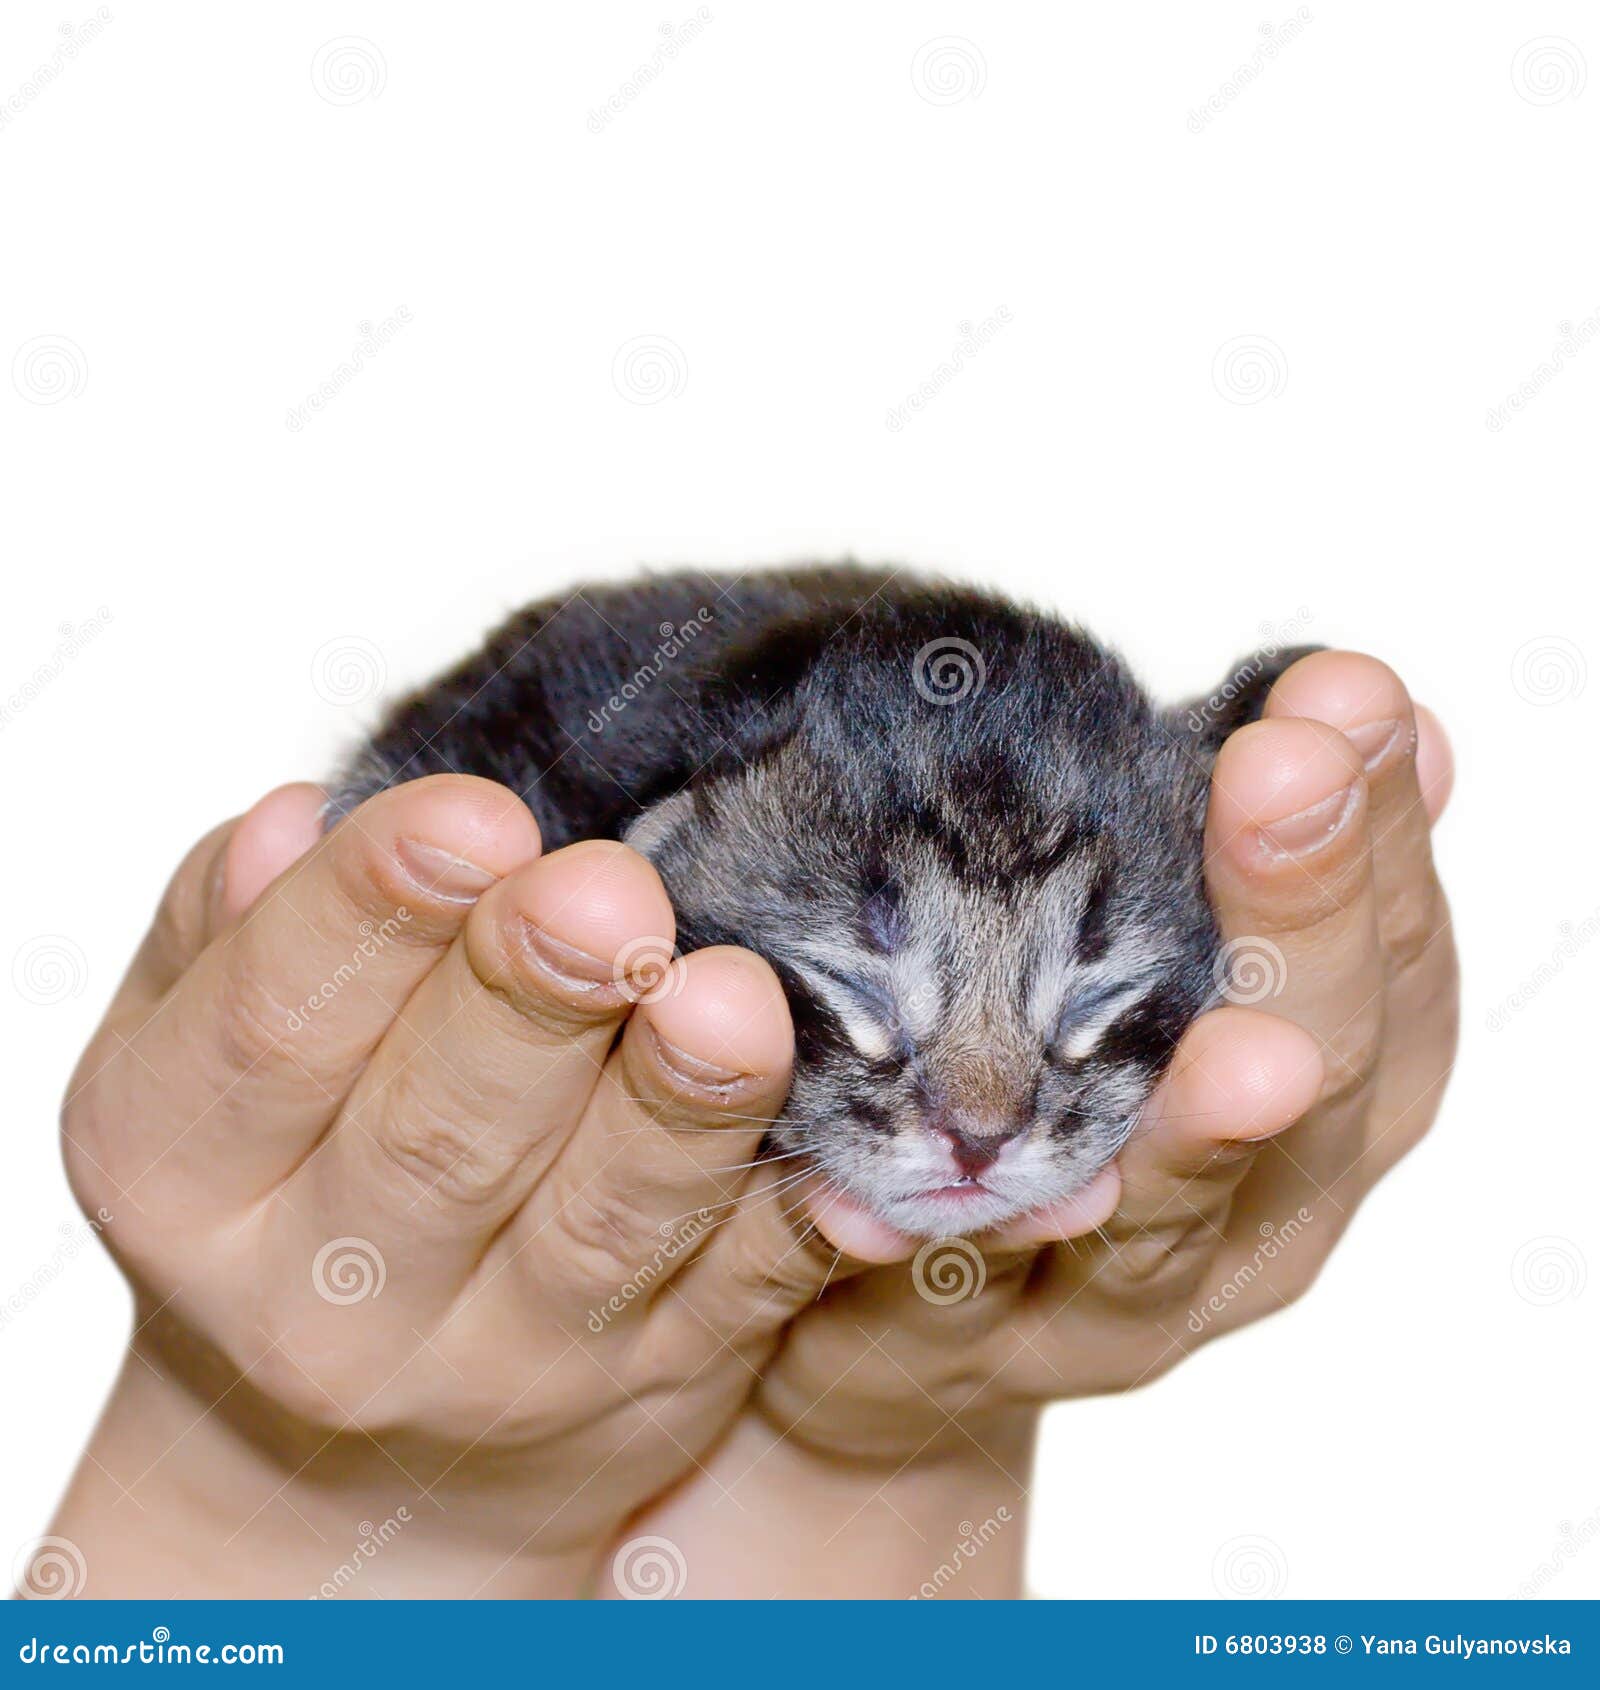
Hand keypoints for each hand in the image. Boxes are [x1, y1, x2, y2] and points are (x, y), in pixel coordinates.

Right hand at [51, 775, 812, 1596]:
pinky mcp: (644, 1388)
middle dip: (532, 1003)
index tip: (473, 811)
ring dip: (677, 1109)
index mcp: (185, 1172)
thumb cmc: (282, 1160)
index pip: (271, 1033)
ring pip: (598, 1229)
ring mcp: (496, 1363)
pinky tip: (859, 1174)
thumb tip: (289, 817)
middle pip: (439, 1138)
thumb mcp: (198, 1041)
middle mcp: (326, 1297)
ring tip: (731, 999)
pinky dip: (801, 1232)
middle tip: (605, 893)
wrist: (335, 1441)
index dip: (366, 916)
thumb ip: (238, 933)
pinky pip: (734, 1305)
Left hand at [612, 651, 1456, 1595]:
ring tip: (1241, 1056)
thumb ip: (1257, 866)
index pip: (1391, 959)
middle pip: (1321, 1084)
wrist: (910, 1326)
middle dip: (1302, 924)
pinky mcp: (985, 1361)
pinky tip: (906, 1189)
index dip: (1381, 834)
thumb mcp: (1176, 975)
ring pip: (1168, 1224)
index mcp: (1335, 1101)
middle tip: (1285, 773)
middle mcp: (1264, 1216)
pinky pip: (966, 1297)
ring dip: (1195, 1138)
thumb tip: (1379, 710)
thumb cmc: (1069, 1096)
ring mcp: (1130, 1309)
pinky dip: (936, 1236)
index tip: (1346, 693)